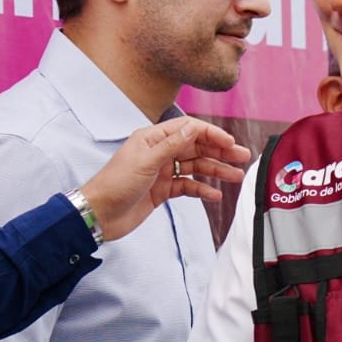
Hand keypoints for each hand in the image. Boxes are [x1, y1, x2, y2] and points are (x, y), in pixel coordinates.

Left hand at [78, 119, 250, 241]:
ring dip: (216, 170)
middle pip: (196, 147)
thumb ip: (171, 145)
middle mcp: (158, 152)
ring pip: (194, 167)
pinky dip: (201, 190)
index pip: (188, 129)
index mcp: (152, 138)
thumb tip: (194, 128)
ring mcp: (161, 172)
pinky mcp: (161, 191)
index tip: (229, 141)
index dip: (211, 133)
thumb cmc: (114, 184)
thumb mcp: (145, 161)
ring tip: (236, 176)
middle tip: (242, 156)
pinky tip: (215, 194)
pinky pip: (187, 187)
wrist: (98, 214)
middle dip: (220, 151)